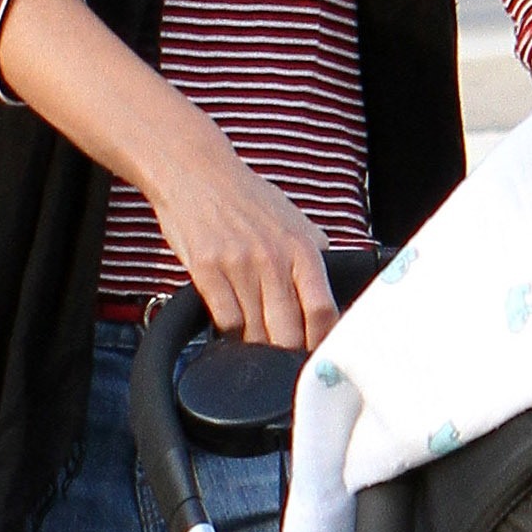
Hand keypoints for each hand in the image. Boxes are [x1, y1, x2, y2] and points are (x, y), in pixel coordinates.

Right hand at [141, 109, 339, 347]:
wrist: (197, 172)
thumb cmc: (245, 197)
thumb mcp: (292, 217)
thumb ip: (315, 250)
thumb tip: (334, 281)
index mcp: (302, 249)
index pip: (322, 310)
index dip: (322, 342)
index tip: (317, 355)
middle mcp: (274, 259)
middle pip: (289, 331)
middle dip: (287, 353)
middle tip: (283, 359)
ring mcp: (240, 266)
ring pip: (255, 332)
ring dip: (257, 347)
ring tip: (256, 345)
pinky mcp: (207, 270)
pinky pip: (225, 320)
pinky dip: (229, 334)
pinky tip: (231, 329)